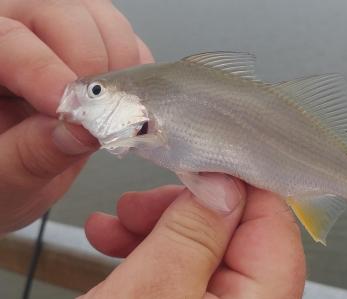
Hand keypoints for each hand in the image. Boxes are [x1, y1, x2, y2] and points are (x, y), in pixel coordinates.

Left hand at [0, 0, 153, 233]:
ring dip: (118, 65)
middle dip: (89, 62)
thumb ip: (32, 154)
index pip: (8, 37)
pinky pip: (124, 40)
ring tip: (110, 111)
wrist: (12, 178)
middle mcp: (16, 32)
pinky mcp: (89, 50)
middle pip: (62, 13)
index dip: (41, 69)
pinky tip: (124, 103)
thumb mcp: (3, 180)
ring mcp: (55, 36)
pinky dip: (135, 72)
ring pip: (100, 19)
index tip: (67, 109)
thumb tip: (82, 130)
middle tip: (96, 113)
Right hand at [84, 174, 305, 298]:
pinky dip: (152, 254)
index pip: (275, 226)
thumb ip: (192, 235)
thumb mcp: (150, 295)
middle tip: (144, 201)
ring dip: (160, 229)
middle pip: (238, 237)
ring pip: (205, 252)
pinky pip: (185, 275)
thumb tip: (224, 185)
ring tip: (116, 223)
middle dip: (187, 210)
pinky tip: (117, 244)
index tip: (200, 162)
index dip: (238, 185)